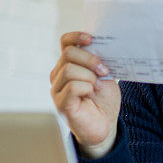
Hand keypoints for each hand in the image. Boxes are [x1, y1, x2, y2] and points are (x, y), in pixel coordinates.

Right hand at [49, 32, 120, 155]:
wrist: (105, 126)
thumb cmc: (103, 101)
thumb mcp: (105, 76)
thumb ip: (99, 62)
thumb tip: (102, 46)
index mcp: (69, 64)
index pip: (65, 42)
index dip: (77, 36)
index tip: (91, 39)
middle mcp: (58, 75)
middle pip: (68, 53)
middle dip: (90, 59)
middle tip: (104, 71)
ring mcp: (57, 89)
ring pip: (69, 69)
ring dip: (89, 76)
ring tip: (96, 87)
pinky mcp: (61, 104)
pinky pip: (72, 87)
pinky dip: (86, 88)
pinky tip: (90, 94)